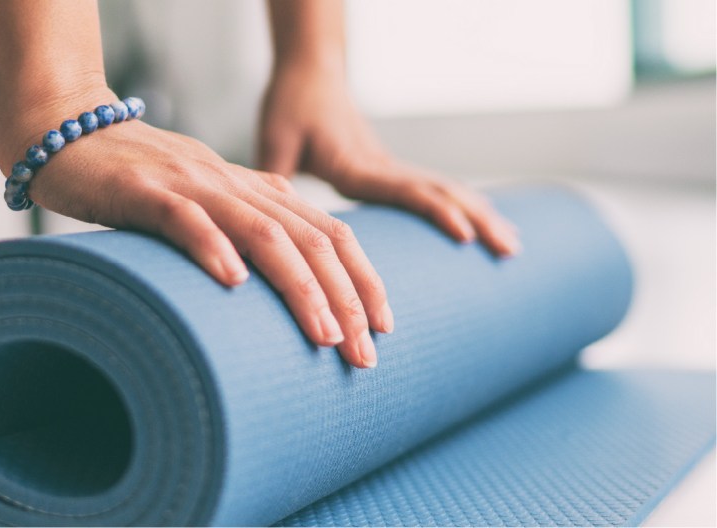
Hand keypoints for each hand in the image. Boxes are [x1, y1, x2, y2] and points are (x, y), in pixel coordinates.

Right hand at [2, 100, 392, 367]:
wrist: (69, 133)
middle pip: (310, 239)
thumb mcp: (203, 204)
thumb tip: (269, 285)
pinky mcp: (144, 191)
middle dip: (347, 298)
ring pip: (263, 232)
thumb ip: (240, 230)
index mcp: (255, 191)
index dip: (363, 278)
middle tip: (363, 354)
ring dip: (299, 285)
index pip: (329, 232)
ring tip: (323, 333)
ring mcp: (192, 185)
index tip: (384, 327)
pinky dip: (212, 247)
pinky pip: (185, 218)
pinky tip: (233, 283)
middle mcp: (234, 186)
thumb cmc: (136, 180)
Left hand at [258, 64, 521, 256]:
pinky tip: (483, 226)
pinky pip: (434, 189)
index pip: (404, 189)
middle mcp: (382, 166)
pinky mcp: (390, 170)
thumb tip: (268, 218)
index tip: (464, 234)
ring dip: (481, 215)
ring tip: (513, 247)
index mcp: (356, 164)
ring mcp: (391, 168)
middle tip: (511, 251)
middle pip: (439, 192)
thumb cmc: (291, 104)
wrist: (310, 73)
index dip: (435, 211)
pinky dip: (465, 207)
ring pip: (445, 191)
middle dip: (477, 221)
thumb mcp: (275, 138)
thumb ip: (274, 172)